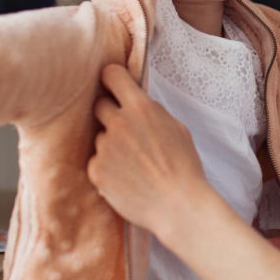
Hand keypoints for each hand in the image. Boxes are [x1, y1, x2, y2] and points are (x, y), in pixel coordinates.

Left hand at [87, 64, 210, 238]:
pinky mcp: (96, 171)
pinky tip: (126, 178)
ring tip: (134, 164)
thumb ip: (152, 111)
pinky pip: (97, 161)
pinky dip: (107, 167)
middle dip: (110, 113)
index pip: (112, 75)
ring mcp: (104, 148)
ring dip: (112, 145)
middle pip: (99, 105)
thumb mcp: (176, 127)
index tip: (112, 82)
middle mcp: (118, 124)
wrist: (178, 204)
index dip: (111, 77)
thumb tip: (137, 102)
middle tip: (125, 128)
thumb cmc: (183, 166)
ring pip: (101, 137)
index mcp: (141, 108)